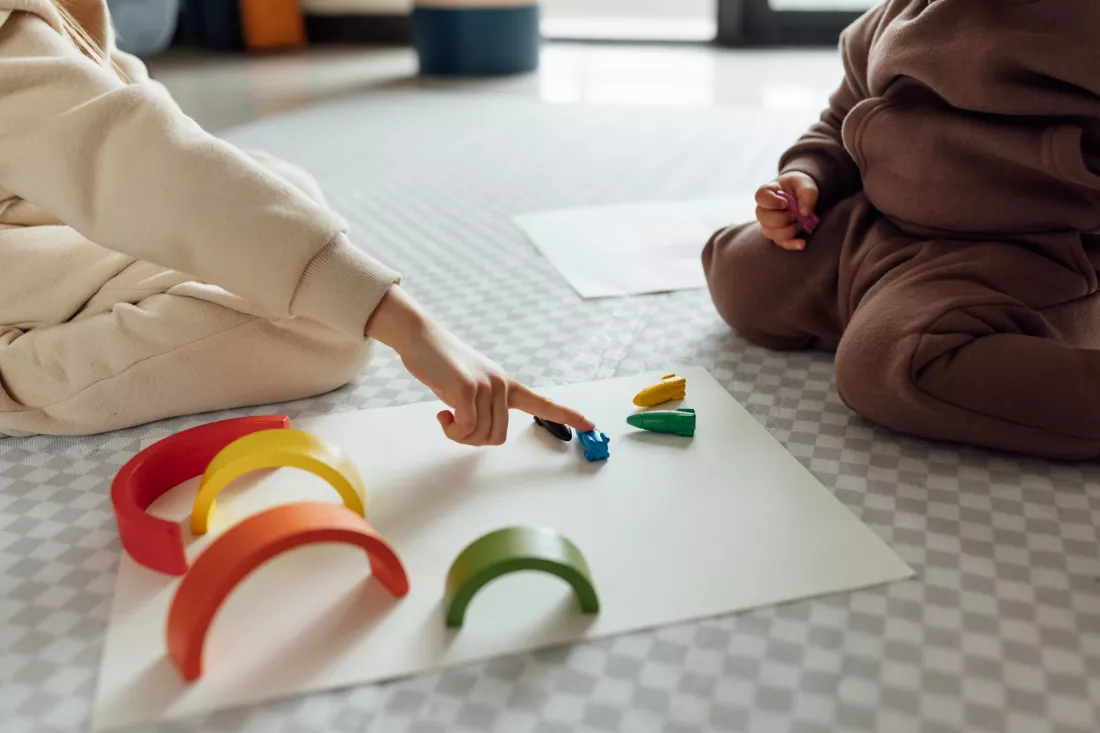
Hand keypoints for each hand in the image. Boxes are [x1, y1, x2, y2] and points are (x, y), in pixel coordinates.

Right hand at [365, 286, 594, 445]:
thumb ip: (482, 407)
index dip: (566, 415)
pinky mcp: (468, 390)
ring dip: (459, 435)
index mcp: (507, 385)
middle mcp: (503, 385)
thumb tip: (478, 432)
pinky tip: (441, 414)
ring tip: (446, 415)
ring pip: (480, 436)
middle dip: (472, 440)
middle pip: (497, 437)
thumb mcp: (469, 386)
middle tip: (454, 424)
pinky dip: (452, 430)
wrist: (421, 338)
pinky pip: (466, 429)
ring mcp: (488, 386)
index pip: (542, 402)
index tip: (591, 424)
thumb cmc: (442, 365)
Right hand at [755, 171, 819, 250]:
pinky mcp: (777, 234)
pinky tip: (802, 243)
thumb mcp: (806, 184)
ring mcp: (768, 223)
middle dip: (781, 219)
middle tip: (795, 215)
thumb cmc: (800, 186)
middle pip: (763, 217)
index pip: (760, 197)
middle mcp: (764, 209)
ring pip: (770, 232)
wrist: (802, 195)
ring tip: (800, 224)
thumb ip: (807, 194)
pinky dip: (792, 244)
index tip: (785, 203)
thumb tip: (804, 212)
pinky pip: (780, 242)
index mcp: (767, 191)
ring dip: (787, 231)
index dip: (771, 202)